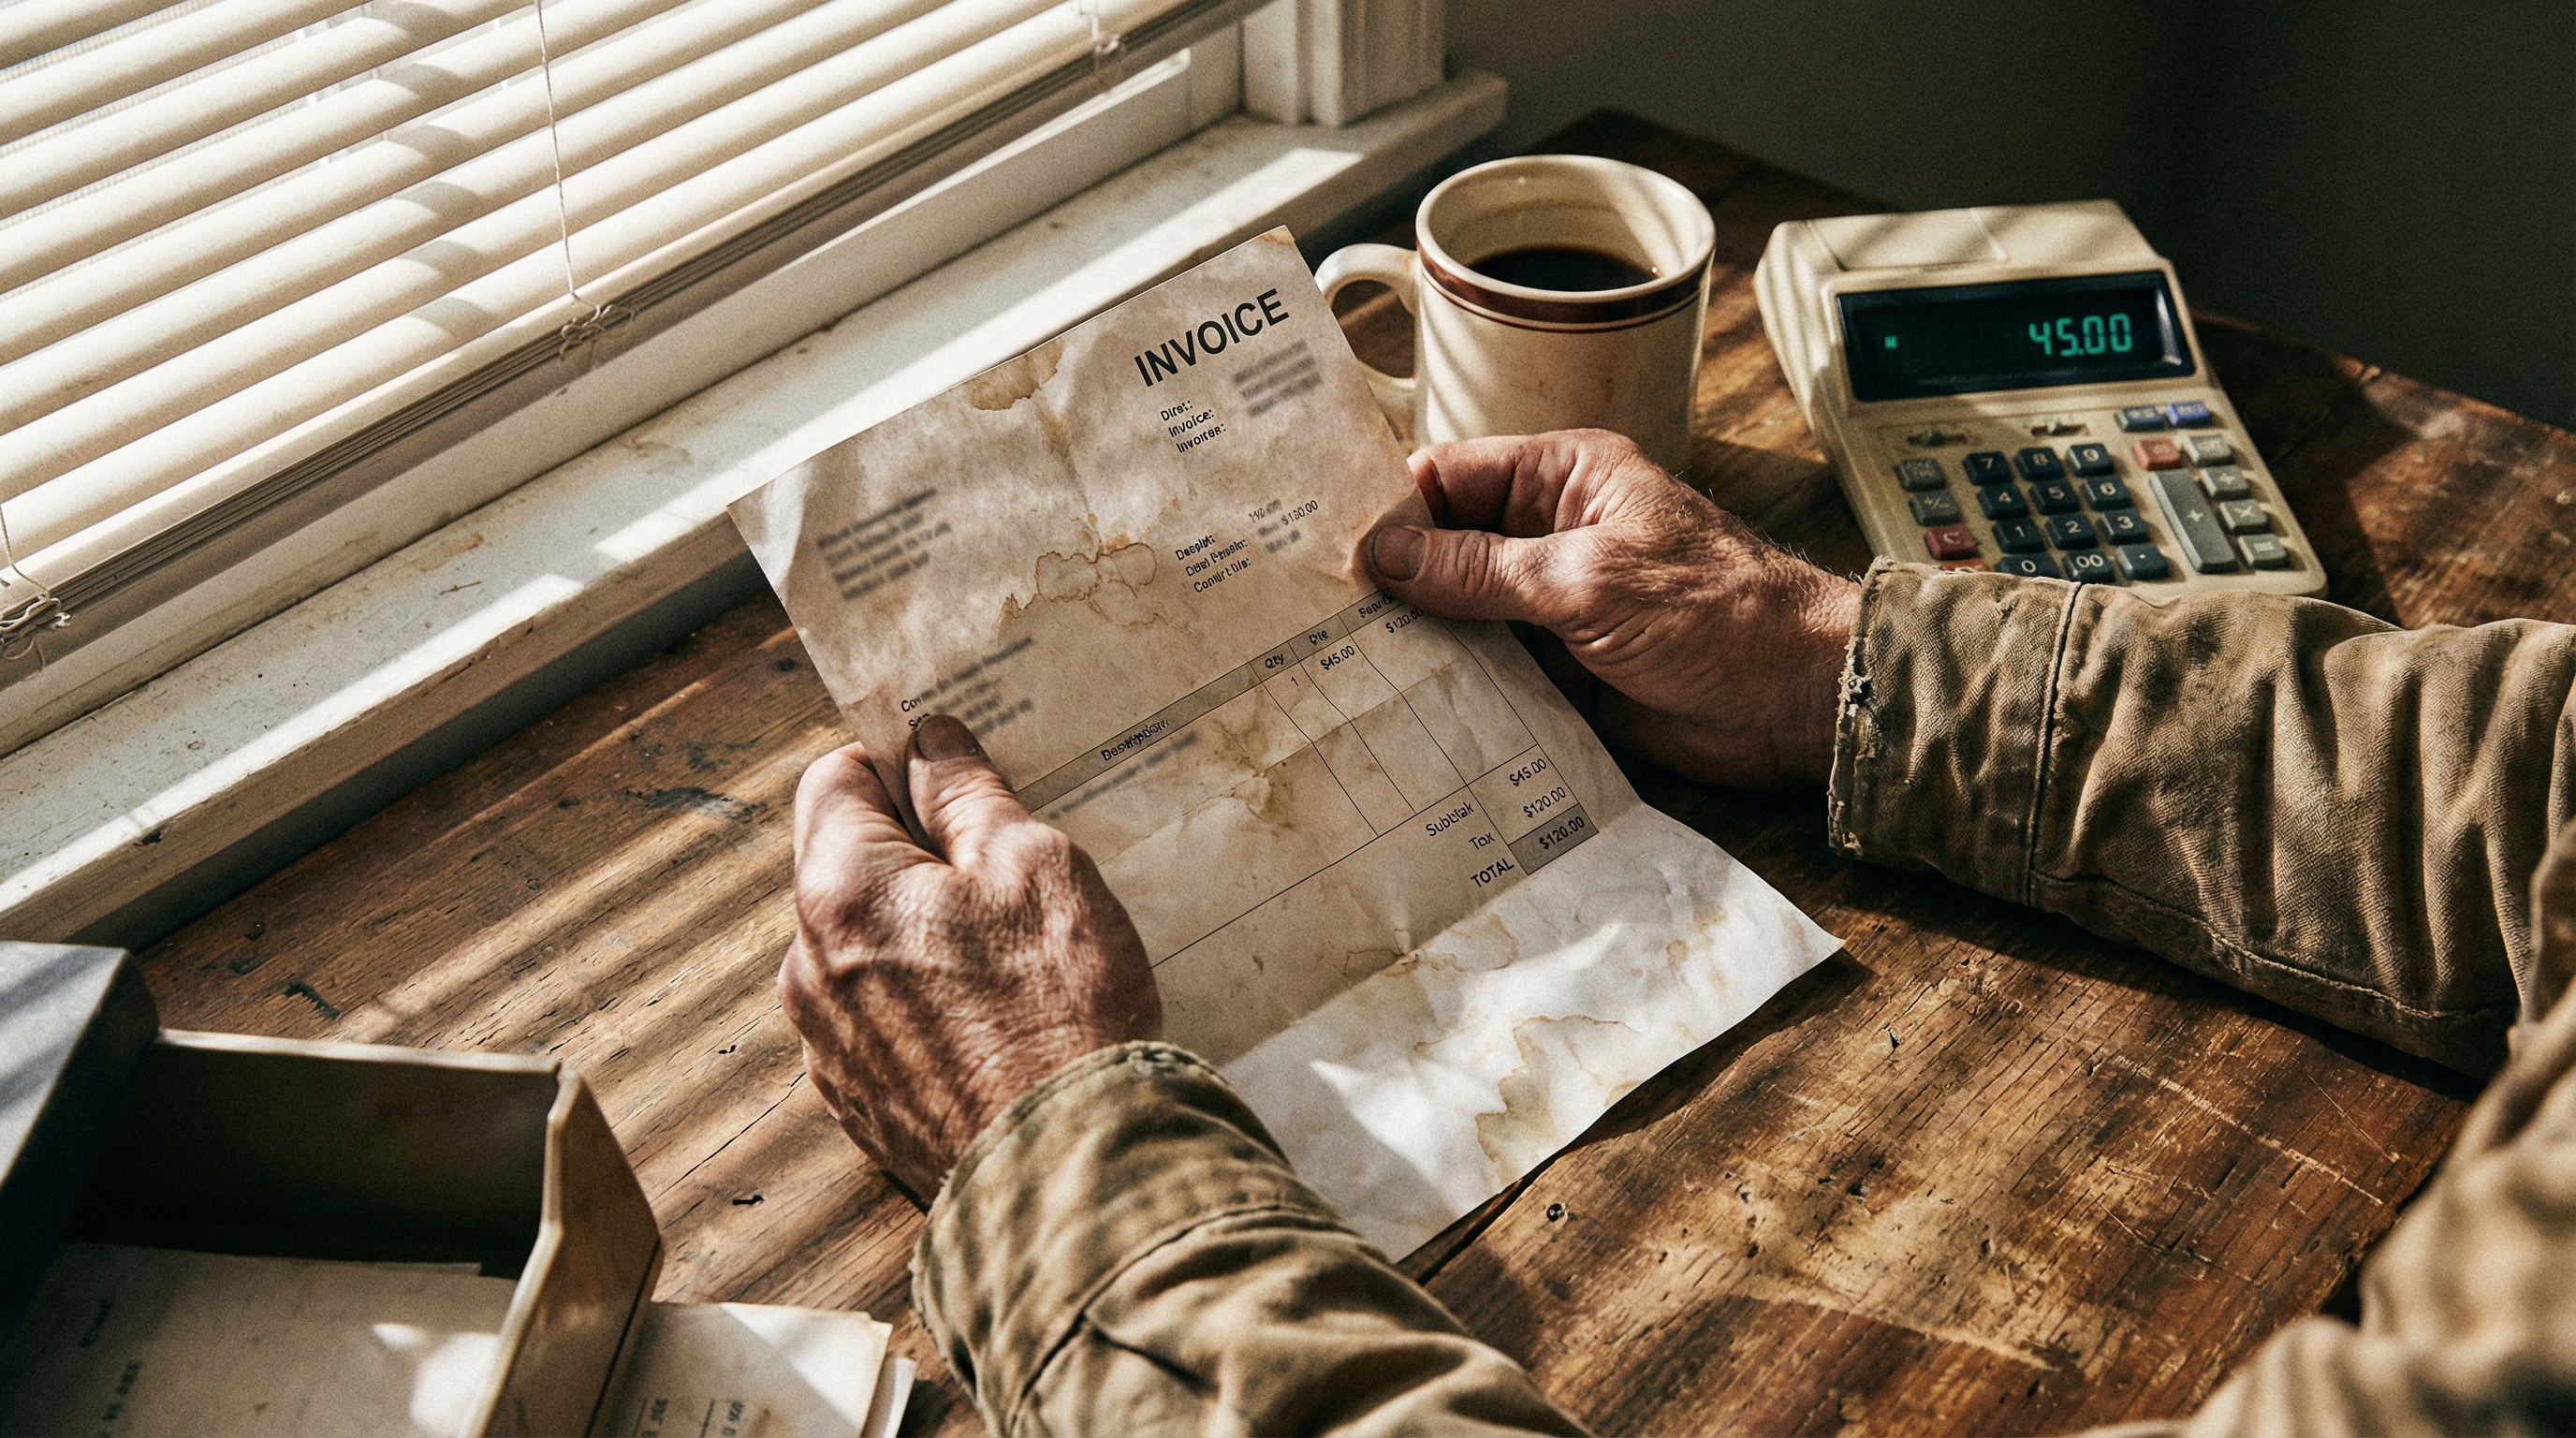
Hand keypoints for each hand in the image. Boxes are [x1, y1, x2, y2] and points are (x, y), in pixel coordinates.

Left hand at [778, 715, 1160, 1196]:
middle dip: (917, 854)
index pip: (833, 778)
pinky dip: (927, 1003)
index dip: (897, 763)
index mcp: (840, 892)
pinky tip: (997, 1021)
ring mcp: (829, 1044)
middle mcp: (809, 968)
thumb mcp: (1035, 866)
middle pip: (846, 866)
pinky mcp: (859, 1104)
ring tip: (1013, 960)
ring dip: (923, 933)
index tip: (957, 776)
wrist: (1071, 1176)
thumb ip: (968, 794)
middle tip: (1008, 872)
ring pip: (865, 946)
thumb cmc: (1061, 1013)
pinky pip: (881, 1019)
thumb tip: (929, 744)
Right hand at [1365, 430, 1859, 786]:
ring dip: (1415, 641)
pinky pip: (1489, 675)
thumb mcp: (1586, 578)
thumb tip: (1385, 556)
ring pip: (1461, 617)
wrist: (1793, 699)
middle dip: (1390, 580)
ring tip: (1334, 666)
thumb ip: (1480, 570)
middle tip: (1311, 615)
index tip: (1327, 548)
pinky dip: (1450, 691)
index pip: (1452, 476)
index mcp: (1564, 480)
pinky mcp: (1561, 673)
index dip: (1392, 507)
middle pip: (1446, 548)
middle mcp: (1552, 537)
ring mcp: (1553, 608)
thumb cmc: (1714, 611)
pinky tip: (1393, 710)